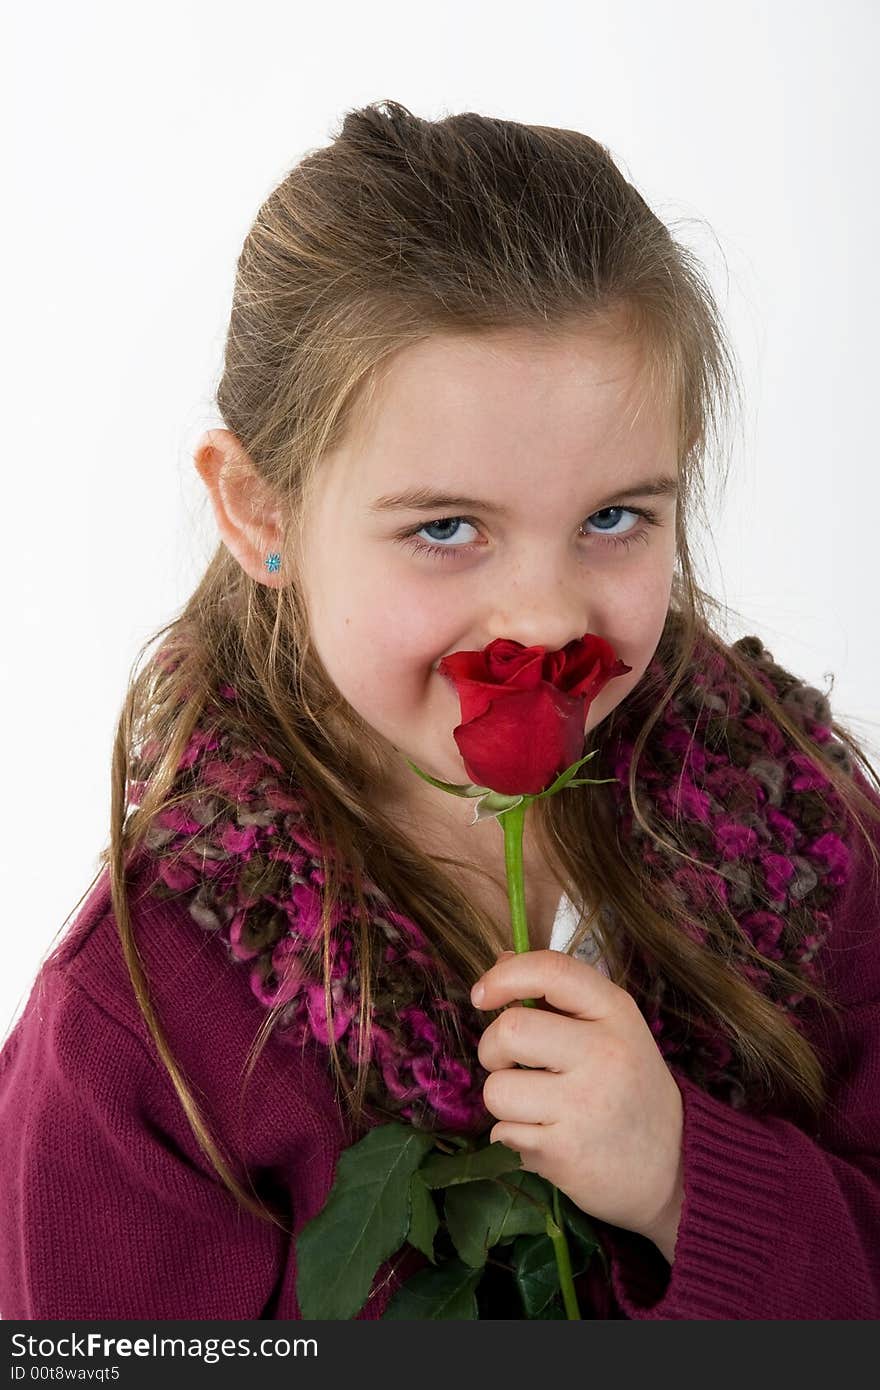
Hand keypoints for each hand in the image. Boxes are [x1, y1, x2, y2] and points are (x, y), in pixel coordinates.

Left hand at [471, 949, 684, 1251]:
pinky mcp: (567, 1152)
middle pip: (510, 1031)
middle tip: (509, 1065)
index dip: (504, 977)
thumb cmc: (630, 1089)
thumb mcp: (612, 1030)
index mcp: (616, 1013)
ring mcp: (586, 1105)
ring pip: (497, 1090)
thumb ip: (559, 996)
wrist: (674, 1168)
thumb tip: (502, 962)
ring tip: (536, 1109)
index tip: (482, 996)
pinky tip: (547, 1140)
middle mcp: (604, 1053)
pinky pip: (503, 1134)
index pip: (551, 971)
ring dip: (504, 1102)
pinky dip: (513, 1138)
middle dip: (492, 1050)